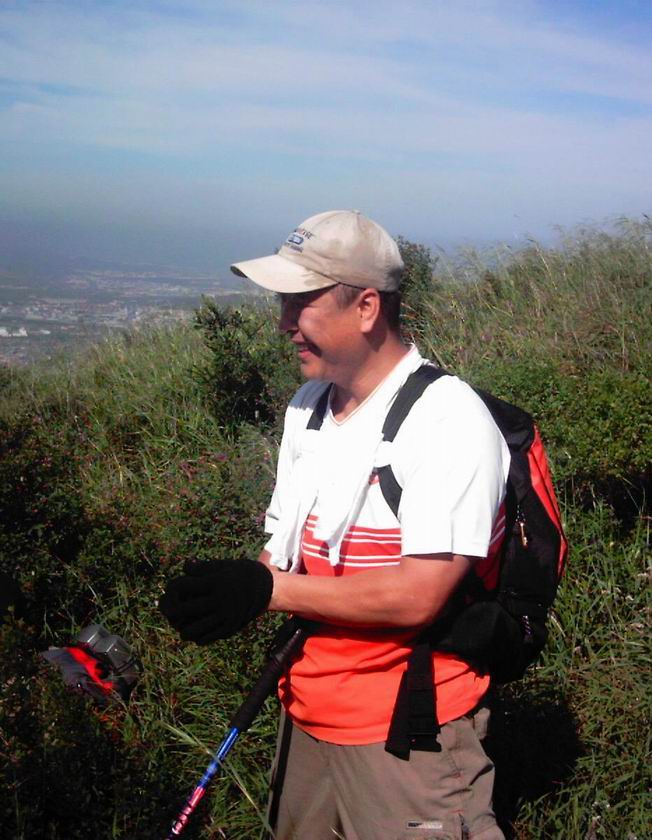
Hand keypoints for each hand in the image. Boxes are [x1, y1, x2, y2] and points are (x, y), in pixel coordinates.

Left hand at [159, 559, 273, 642]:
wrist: (268, 588)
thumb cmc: (242, 573)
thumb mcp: (224, 565)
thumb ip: (203, 567)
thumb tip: (185, 566)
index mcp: (216, 582)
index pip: (183, 586)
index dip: (173, 586)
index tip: (173, 587)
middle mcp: (219, 600)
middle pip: (183, 609)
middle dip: (170, 608)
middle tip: (167, 608)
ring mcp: (224, 616)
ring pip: (192, 629)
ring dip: (182, 627)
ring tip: (180, 622)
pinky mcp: (230, 628)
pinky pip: (206, 637)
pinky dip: (196, 635)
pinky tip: (195, 629)